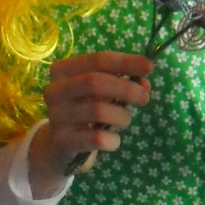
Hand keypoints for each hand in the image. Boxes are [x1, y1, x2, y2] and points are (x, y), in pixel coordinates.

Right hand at [28, 51, 151, 197]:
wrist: (59, 145)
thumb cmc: (84, 111)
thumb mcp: (101, 93)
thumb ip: (122, 83)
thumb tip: (144, 83)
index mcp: (63, 70)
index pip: (98, 60)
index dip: (126, 62)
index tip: (149, 67)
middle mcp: (54, 90)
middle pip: (94, 82)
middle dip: (126, 89)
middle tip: (145, 97)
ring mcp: (56, 116)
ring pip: (97, 110)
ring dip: (122, 116)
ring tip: (125, 121)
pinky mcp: (62, 140)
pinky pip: (96, 138)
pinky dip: (113, 139)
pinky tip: (114, 140)